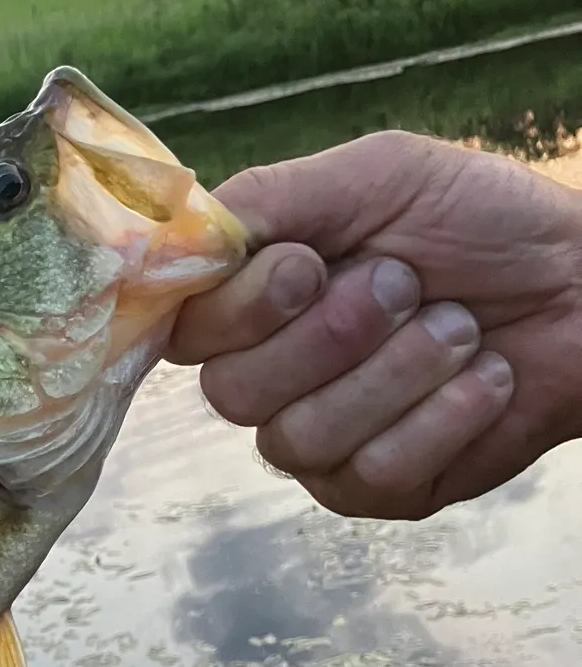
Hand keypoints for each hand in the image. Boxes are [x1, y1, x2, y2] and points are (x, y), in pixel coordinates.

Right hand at [166, 130, 581, 517]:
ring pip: (301, 438)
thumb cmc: (483, 222)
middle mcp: (270, 378)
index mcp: (254, 303)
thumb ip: (265, 199)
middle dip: (335, 335)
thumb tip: (178, 236)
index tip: (310, 265)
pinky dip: (444, 416)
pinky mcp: (379, 490)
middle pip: (233, 395)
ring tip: (463, 329)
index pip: (185, 333)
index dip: (241, 310)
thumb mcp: (373, 176)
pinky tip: (487, 380)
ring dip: (400, 371)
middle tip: (406, 285)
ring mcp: (319, 443)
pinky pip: (374, 473)